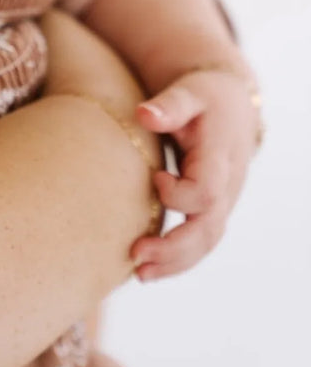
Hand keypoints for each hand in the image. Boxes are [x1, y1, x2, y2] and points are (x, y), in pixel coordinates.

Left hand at [130, 68, 260, 279]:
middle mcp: (227, 184)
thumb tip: (143, 114)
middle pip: (209, 228)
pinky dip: (178, 259)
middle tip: (136, 256)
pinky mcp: (213, 208)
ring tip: (139, 274)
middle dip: (174, 247)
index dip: (179, 194)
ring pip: (207, 242)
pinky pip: (201, 242)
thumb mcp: (189, 92)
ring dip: (175, 262)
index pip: (207, 190)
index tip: (155, 178)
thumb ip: (170, 105)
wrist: (231, 104)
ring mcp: (223, 200)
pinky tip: (149, 269)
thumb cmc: (204, 96)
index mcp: (220, 157)